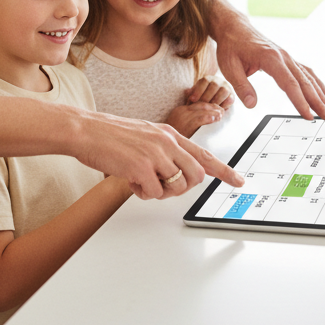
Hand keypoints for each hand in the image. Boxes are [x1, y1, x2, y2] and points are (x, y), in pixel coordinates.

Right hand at [75, 110, 244, 200]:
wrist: (86, 130)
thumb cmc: (110, 134)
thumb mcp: (144, 134)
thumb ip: (163, 149)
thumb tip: (174, 172)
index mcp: (168, 133)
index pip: (203, 154)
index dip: (224, 170)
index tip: (239, 180)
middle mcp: (166, 142)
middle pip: (196, 175)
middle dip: (185, 187)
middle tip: (165, 185)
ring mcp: (155, 154)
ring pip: (176, 187)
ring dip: (160, 191)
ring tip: (141, 180)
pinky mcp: (141, 168)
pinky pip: (154, 193)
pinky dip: (143, 193)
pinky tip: (129, 180)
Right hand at [165, 101, 224, 137]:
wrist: (159, 142)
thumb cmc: (169, 137)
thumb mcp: (177, 125)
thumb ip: (187, 120)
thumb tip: (199, 120)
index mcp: (180, 110)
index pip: (197, 103)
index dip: (208, 104)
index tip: (217, 107)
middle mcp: (181, 111)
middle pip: (201, 104)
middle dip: (213, 106)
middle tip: (222, 110)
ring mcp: (183, 117)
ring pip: (201, 110)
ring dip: (213, 111)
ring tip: (221, 114)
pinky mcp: (185, 125)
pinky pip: (199, 119)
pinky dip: (209, 117)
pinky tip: (215, 118)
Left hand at [187, 75, 234, 108]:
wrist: (216, 96)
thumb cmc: (203, 95)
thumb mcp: (196, 92)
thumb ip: (191, 92)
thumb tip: (187, 92)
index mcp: (208, 78)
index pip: (204, 81)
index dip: (198, 90)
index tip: (192, 100)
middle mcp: (218, 81)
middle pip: (213, 86)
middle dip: (206, 97)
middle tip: (200, 106)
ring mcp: (226, 87)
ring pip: (223, 91)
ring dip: (216, 101)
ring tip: (209, 109)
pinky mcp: (232, 96)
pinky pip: (230, 99)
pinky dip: (224, 105)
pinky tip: (217, 111)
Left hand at [209, 0, 324, 120]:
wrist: (234, 27)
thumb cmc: (231, 46)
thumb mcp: (229, 67)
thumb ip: (241, 86)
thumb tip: (252, 104)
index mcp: (270, 58)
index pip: (289, 84)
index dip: (300, 101)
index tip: (308, 116)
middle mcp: (283, 57)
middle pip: (304, 82)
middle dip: (318, 101)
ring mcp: (286, 56)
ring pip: (308, 77)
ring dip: (320, 94)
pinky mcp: (286, 58)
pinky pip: (305, 71)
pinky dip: (317, 83)